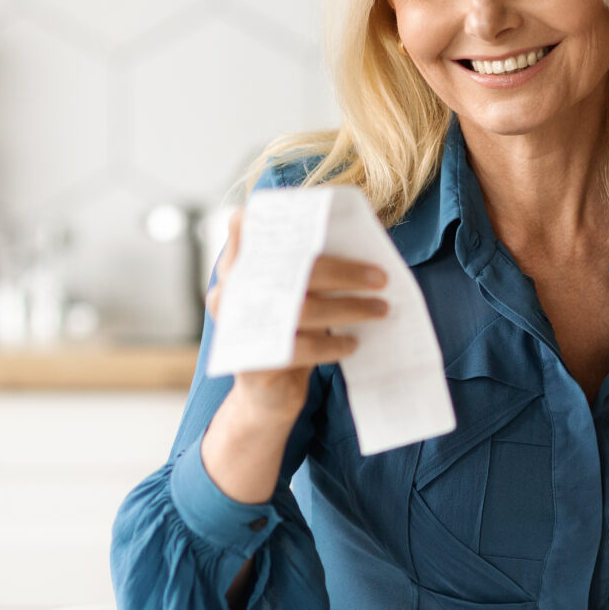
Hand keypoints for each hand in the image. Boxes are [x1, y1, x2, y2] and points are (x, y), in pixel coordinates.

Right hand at [199, 207, 388, 502]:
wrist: (265, 396)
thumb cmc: (290, 332)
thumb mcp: (297, 294)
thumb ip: (312, 264)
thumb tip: (367, 235)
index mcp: (236, 265)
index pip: (246, 223)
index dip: (283, 214)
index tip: (327, 213)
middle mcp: (227, 291)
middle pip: (290, 268)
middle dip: (343, 271)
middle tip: (380, 277)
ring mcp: (236, 327)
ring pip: (301, 308)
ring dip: (349, 308)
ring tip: (379, 310)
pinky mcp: (252, 360)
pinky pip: (300, 347)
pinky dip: (333, 344)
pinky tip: (353, 343)